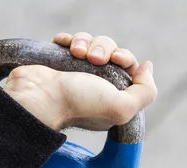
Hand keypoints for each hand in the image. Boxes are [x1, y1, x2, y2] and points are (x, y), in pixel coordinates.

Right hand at [4, 32, 156, 130]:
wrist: (39, 97)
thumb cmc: (79, 104)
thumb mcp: (122, 107)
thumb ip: (145, 92)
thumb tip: (147, 68)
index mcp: (112, 98)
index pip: (129, 69)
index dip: (125, 59)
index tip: (116, 59)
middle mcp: (95, 85)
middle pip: (111, 52)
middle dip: (104, 48)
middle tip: (94, 59)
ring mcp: (76, 73)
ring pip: (92, 44)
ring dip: (86, 42)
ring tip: (77, 52)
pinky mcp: (58, 63)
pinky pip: (69, 42)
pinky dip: (68, 39)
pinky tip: (63, 44)